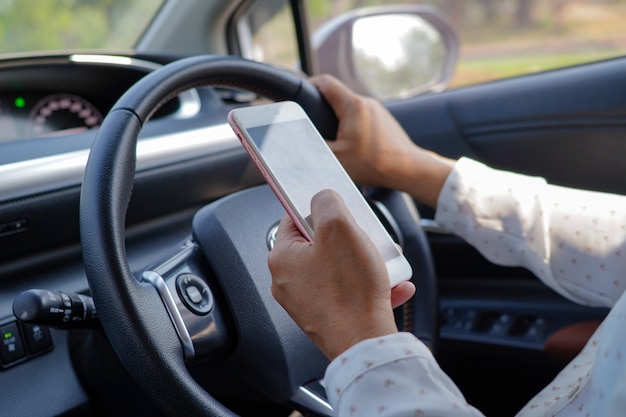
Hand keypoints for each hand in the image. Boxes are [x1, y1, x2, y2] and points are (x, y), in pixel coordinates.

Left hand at [268, 189, 408, 359]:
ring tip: (384, 262)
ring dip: (364, 261)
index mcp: (282, 257)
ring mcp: (307, 302)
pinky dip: (370, 285)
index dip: (319, 210)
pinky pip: (349, 292)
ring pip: (337, 268)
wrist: (364, 342)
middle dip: (349, 238)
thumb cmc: (349, 290)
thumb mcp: (338, 227)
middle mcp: (289, 281)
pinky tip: (392, 285)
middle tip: (366, 238)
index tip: (337, 209)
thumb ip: (326, 202)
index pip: (293, 219)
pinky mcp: (327, 317)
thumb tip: (322, 198)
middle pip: (319, 244)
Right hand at [310, 74, 454, 207]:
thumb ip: (313, 146)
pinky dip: (352, 127)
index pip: (324, 82)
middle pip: (337, 96)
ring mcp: (378, 111)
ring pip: (350, 108)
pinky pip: (362, 117)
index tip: (299, 96)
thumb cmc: (375, 164)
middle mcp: (367, 103)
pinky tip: (351, 145)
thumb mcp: (335, 158)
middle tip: (312, 124)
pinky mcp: (384, 121)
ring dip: (339, 119)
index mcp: (353, 105)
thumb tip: (296, 141)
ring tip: (333, 139)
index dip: (308, 86)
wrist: (408, 170)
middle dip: (322, 108)